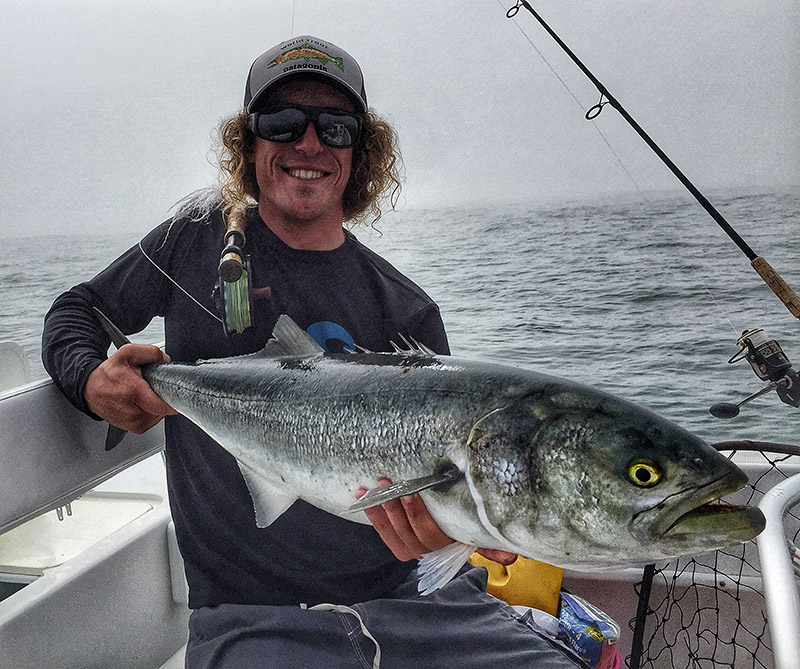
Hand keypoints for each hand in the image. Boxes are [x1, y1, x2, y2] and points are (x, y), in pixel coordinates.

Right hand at [84, 344, 176, 432]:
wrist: (89, 390)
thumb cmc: (107, 374)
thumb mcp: (127, 353)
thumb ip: (151, 352)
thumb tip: (166, 360)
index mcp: (132, 392)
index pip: (164, 405)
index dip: (173, 397)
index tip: (173, 390)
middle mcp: (133, 412)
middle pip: (164, 407)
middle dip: (162, 395)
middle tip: (151, 386)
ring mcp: (134, 423)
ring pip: (161, 414)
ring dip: (156, 403)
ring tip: (143, 394)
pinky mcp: (135, 428)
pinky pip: (154, 419)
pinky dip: (151, 410)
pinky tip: (141, 402)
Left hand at [356, 478, 517, 565]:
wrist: (455, 538)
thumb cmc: (469, 528)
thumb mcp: (480, 534)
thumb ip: (491, 544)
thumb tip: (512, 556)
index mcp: (447, 548)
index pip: (430, 534)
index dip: (418, 514)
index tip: (412, 492)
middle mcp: (426, 553)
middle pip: (408, 532)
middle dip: (397, 507)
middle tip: (389, 483)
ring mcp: (410, 549)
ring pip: (393, 533)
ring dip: (381, 510)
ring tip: (374, 488)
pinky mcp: (398, 543)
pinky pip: (383, 532)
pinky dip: (373, 515)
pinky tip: (362, 498)